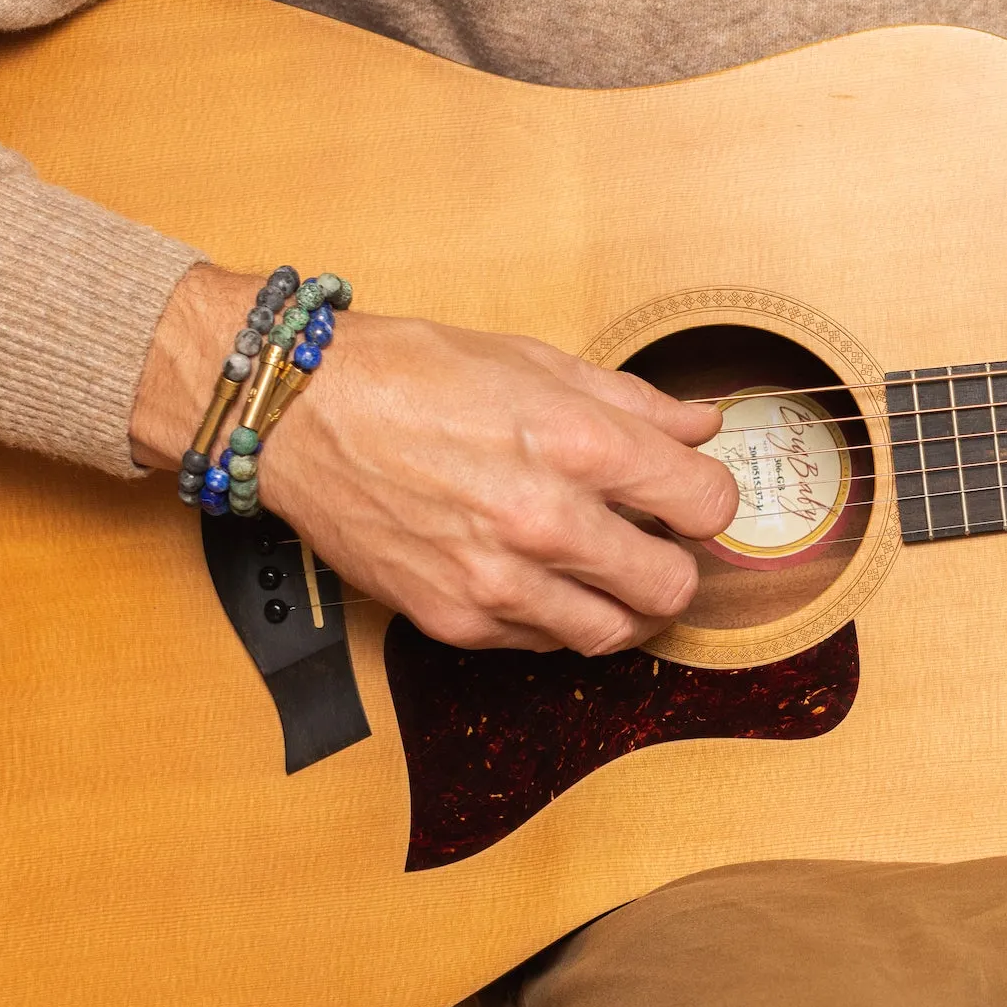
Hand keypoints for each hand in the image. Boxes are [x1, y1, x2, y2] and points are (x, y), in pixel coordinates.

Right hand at [132, 267, 738, 654]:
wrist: (299, 415)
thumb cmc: (411, 374)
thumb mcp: (534, 361)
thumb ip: (632, 402)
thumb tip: (702, 425)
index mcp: (575, 442)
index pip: (705, 505)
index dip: (707, 498)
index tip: (688, 493)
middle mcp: (543, 520)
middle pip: (674, 586)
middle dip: (676, 562)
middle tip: (653, 538)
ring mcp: (496, 581)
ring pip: (616, 633)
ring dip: (623, 603)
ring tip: (600, 565)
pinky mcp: (453, 621)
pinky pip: (543, 645)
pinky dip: (556, 616)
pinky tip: (538, 574)